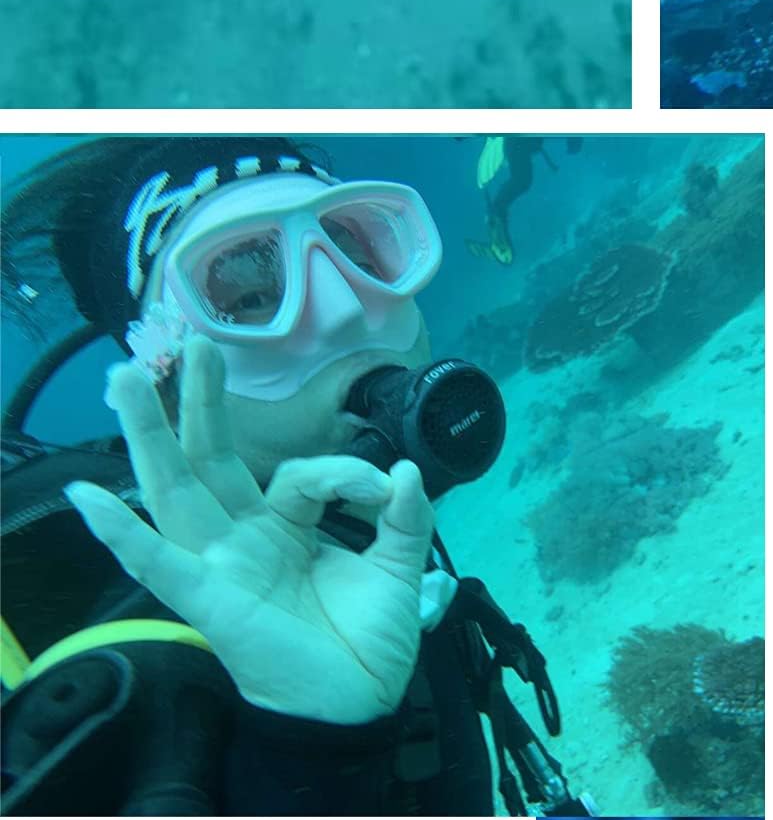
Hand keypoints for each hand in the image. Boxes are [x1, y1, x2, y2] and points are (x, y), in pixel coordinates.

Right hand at [64, 335, 433, 724]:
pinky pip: (159, 564)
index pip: (304, 474)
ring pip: (177, 490)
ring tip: (126, 380)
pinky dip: (123, 534)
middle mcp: (245, 539)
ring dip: (150, 435)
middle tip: (190, 339)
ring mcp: (221, 566)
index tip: (386, 490)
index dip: (346, 471)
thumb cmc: (369, 641)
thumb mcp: (400, 565)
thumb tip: (405, 468)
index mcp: (287, 527)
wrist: (360, 708)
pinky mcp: (209, 601)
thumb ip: (405, 515)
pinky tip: (92, 498)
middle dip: (200, 400)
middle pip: (213, 458)